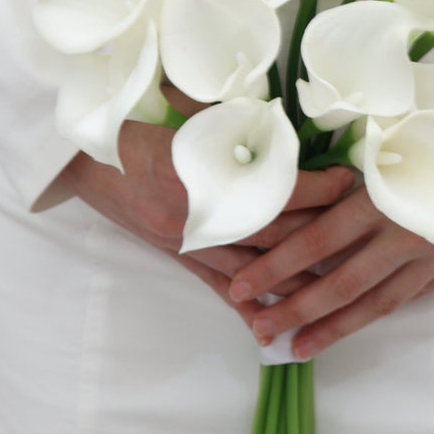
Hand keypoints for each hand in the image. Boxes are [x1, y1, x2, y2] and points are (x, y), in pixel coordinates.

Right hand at [56, 118, 355, 327]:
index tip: (346, 181)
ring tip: (339, 278)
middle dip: (319, 229)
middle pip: (271, 232)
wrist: (75, 150)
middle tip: (358, 224)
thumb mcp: (181, 108)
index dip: (314, 189)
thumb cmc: (129, 116)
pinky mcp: (173, 255)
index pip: (271, 189)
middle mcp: (193, 215)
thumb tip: (277, 126)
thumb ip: (229, 123)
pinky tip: (272, 326)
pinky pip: (216, 287)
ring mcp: (182, 240)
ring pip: (251, 266)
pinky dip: (245, 307)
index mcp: (196, 173)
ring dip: (295, 274)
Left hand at [228, 174, 433, 358]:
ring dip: (329, 327)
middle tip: (254, 326)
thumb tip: (296, 188)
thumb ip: (352, 168)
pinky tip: (343, 332)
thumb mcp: (396, 137)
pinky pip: (405, 298)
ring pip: (372, 302)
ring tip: (292, 347)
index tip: (239, 283)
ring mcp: (431, 255)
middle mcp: (404, 231)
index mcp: (384, 194)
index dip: (277, 264)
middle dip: (292, 306)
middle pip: (339, 280)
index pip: (318, 238)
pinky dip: (370, 317)